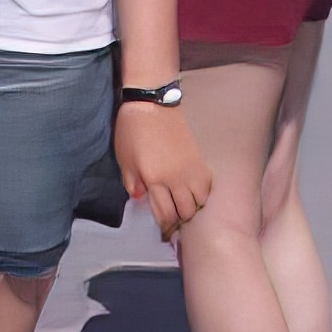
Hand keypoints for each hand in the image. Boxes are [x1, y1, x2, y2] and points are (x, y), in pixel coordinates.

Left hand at [119, 106, 211, 237]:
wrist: (152, 103)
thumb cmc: (132, 128)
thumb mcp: (124, 158)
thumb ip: (131, 182)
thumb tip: (141, 197)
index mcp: (154, 178)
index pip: (165, 213)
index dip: (164, 224)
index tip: (162, 228)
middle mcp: (175, 177)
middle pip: (185, 211)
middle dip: (178, 219)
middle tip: (172, 217)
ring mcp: (189, 168)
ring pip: (199, 201)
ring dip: (191, 207)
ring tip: (182, 204)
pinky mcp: (198, 158)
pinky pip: (207, 185)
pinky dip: (202, 193)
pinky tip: (193, 190)